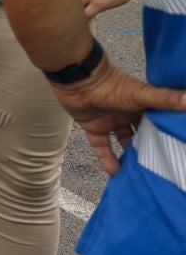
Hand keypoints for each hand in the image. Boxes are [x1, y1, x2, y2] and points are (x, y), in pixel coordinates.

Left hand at [52, 54, 185, 174]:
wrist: (78, 81)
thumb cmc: (112, 86)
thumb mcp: (143, 95)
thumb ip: (166, 99)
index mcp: (143, 106)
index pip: (159, 122)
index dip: (167, 134)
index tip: (177, 149)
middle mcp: (128, 114)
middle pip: (142, 134)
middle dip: (149, 148)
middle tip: (160, 167)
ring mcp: (111, 122)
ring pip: (123, 142)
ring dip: (130, 156)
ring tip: (141, 173)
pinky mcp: (94, 128)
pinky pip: (102, 147)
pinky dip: (107, 159)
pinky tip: (116, 173)